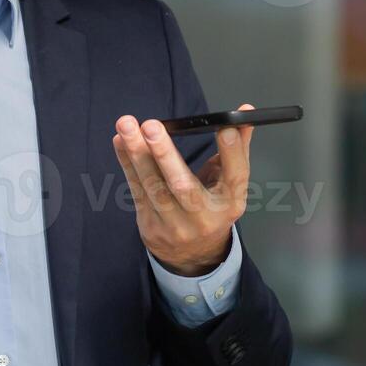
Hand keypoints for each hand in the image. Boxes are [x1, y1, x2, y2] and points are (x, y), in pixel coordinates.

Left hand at [111, 103, 254, 276]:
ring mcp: (174, 225)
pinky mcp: (150, 225)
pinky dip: (127, 163)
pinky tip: (120, 140)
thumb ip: (236, 147)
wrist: (193, 254)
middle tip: (152, 126)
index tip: (224, 126)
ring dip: (137, 154)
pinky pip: (137, 190)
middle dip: (165, 154)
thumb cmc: (214, 206)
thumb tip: (245, 111)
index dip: (232, 152)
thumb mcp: (231, 182)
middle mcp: (203, 217)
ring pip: (153, 187)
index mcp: (230, 203)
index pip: (235, 176)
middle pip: (183, 186)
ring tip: (127, 125)